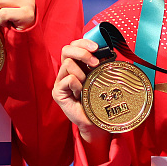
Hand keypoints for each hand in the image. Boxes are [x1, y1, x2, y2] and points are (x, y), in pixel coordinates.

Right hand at [52, 38, 111, 154]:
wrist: (95, 123)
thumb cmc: (98, 101)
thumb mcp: (101, 78)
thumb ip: (101, 65)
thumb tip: (109, 53)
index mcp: (76, 65)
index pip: (74, 45)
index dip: (83, 42)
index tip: (97, 48)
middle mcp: (66, 71)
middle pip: (66, 49)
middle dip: (82, 53)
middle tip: (95, 62)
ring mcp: (60, 82)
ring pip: (67, 64)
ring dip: (82, 73)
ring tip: (86, 84)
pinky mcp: (58, 92)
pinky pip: (68, 79)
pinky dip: (77, 84)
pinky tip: (80, 93)